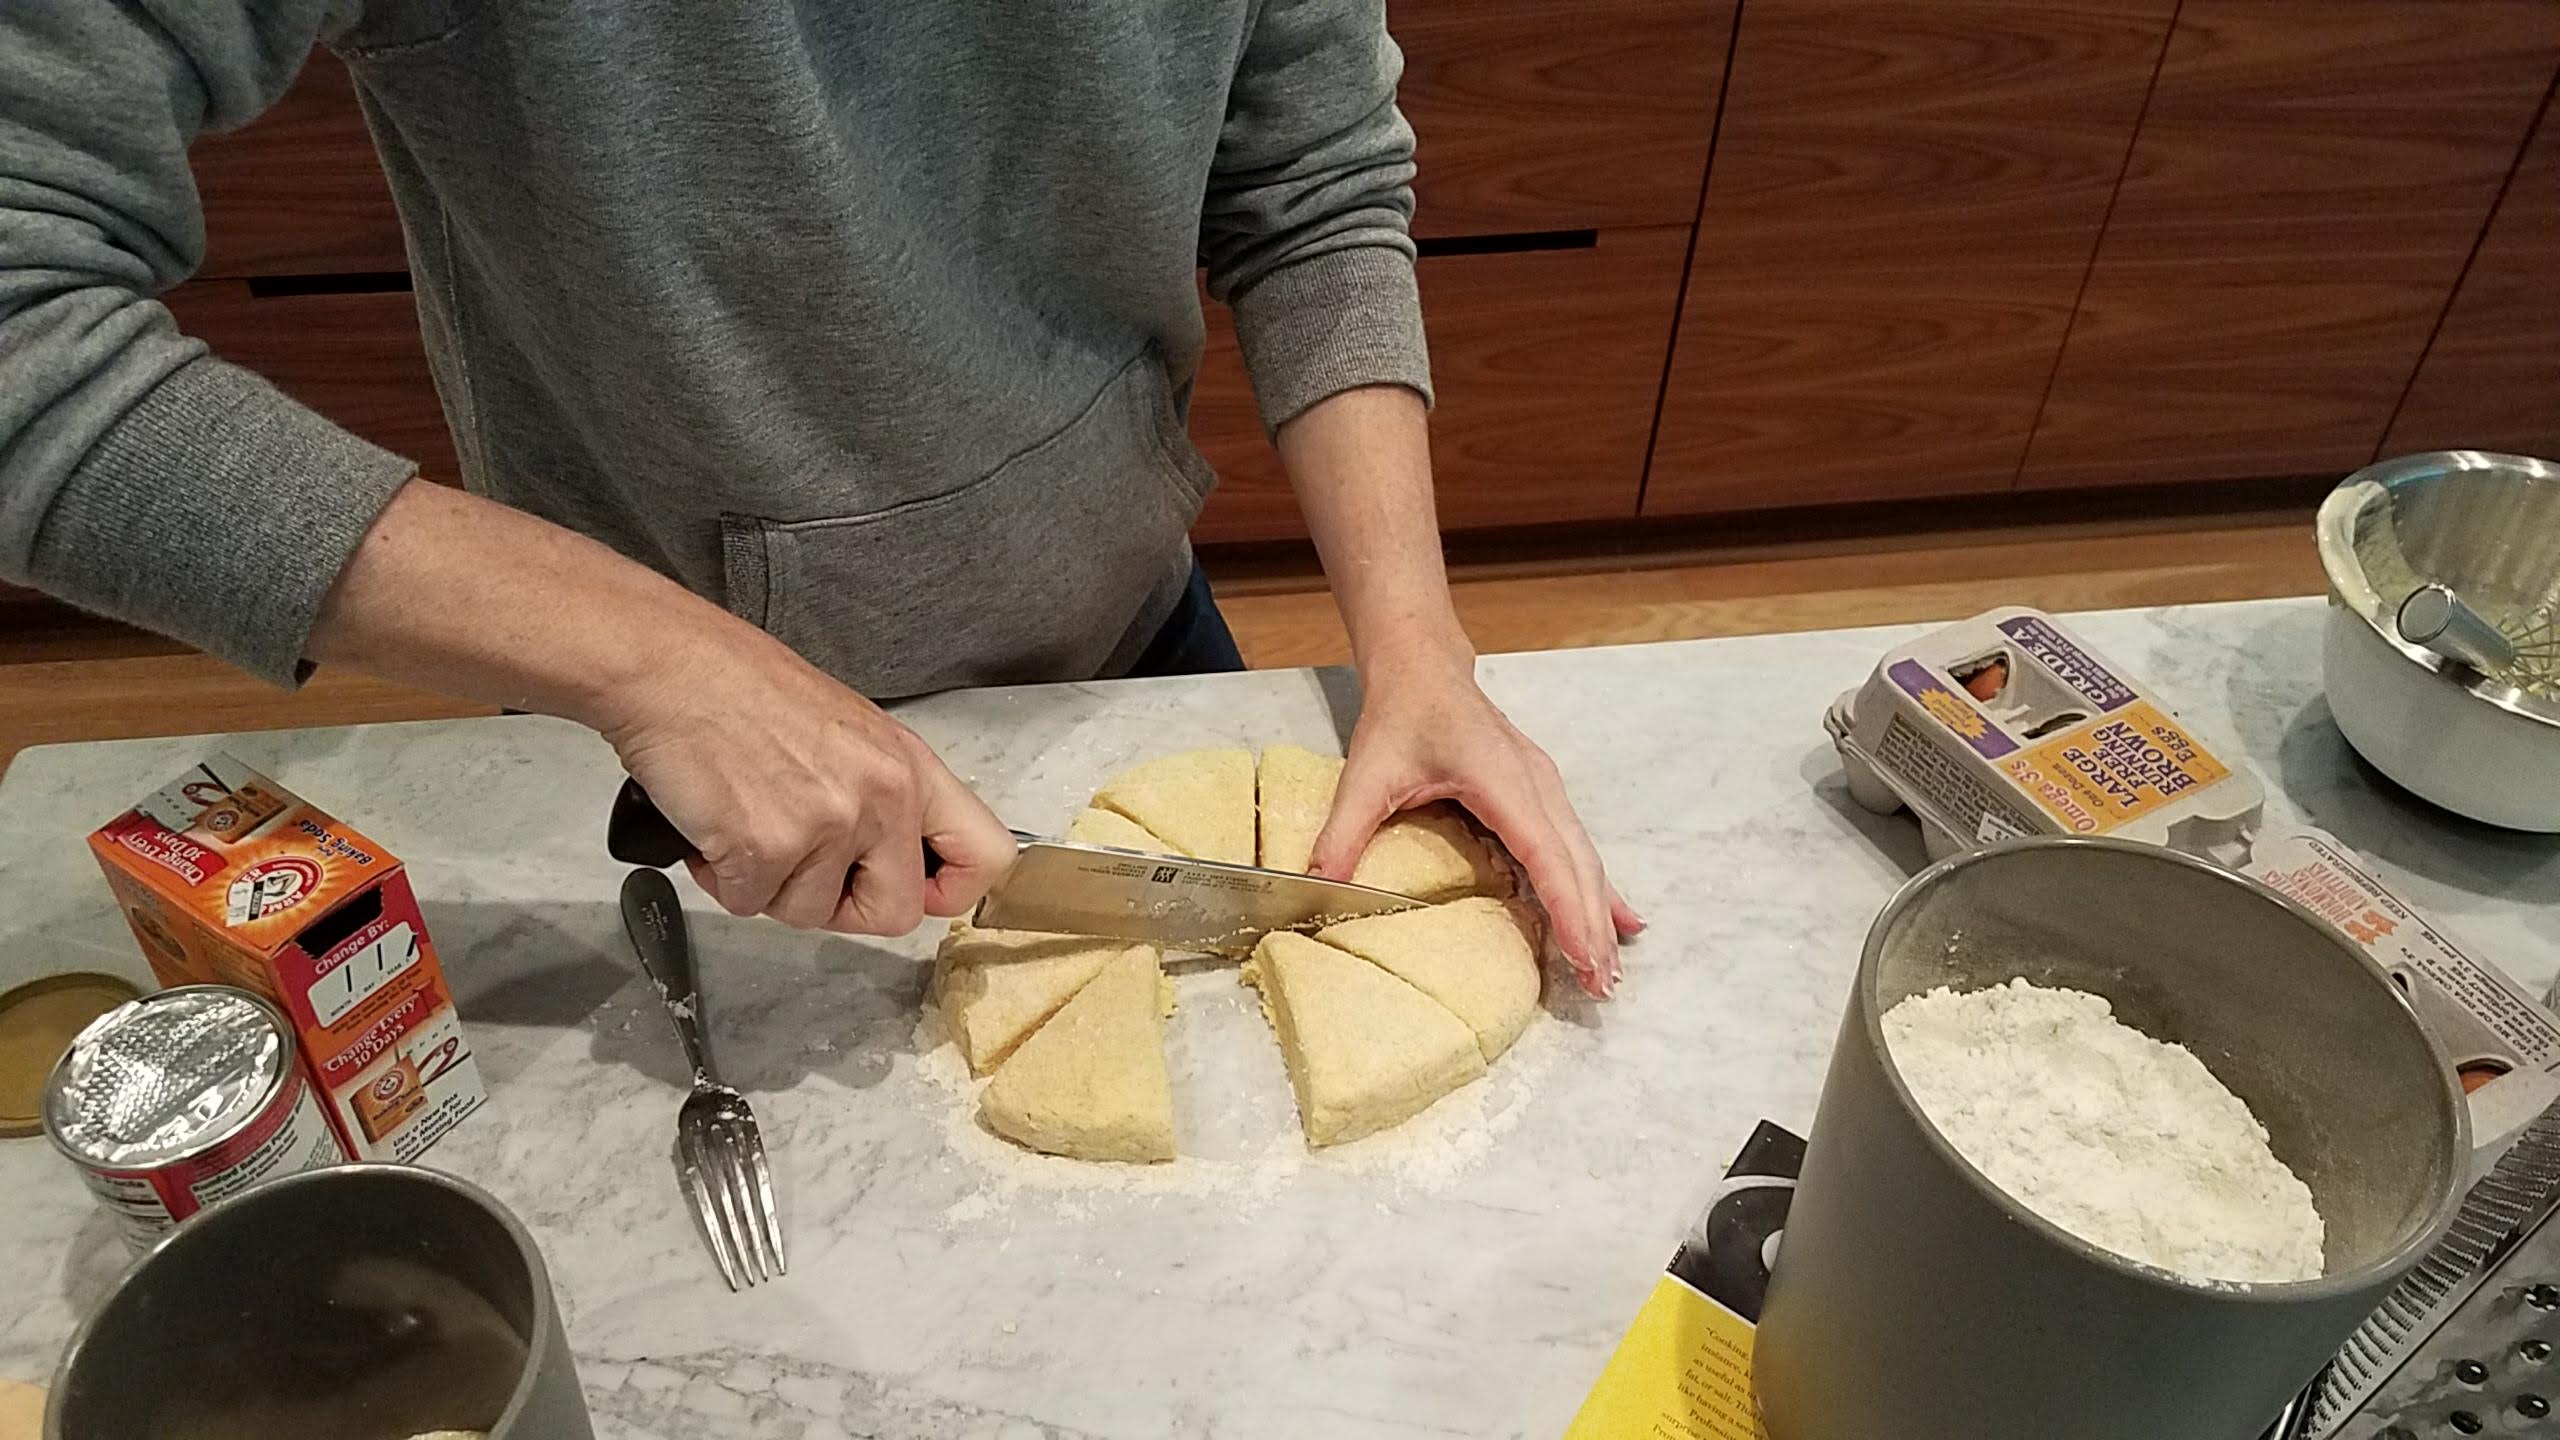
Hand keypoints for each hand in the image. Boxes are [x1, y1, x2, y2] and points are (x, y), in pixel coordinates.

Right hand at [597, 618, 1012, 933]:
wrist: (668, 665)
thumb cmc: (741, 687)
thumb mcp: (846, 730)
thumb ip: (878, 792)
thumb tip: (886, 856)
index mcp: (910, 766)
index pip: (985, 857)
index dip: (947, 891)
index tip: (910, 888)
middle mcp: (883, 798)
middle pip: (895, 913)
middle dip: (840, 908)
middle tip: (800, 872)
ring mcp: (828, 824)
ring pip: (809, 913)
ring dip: (768, 886)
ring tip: (744, 825)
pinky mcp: (767, 846)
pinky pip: (748, 904)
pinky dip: (723, 879)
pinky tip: (712, 829)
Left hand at [1308, 640, 1641, 997]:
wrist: (1423, 667)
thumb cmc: (1400, 715)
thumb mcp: (1366, 774)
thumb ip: (1342, 833)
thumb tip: (1315, 888)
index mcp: (1501, 780)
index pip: (1544, 852)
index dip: (1567, 906)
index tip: (1585, 954)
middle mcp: (1536, 784)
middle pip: (1577, 862)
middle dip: (1592, 925)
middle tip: (1602, 987)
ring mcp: (1545, 786)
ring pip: (1584, 857)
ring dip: (1600, 911)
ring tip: (1608, 969)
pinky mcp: (1542, 791)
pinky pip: (1576, 846)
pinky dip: (1596, 887)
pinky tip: (1620, 920)